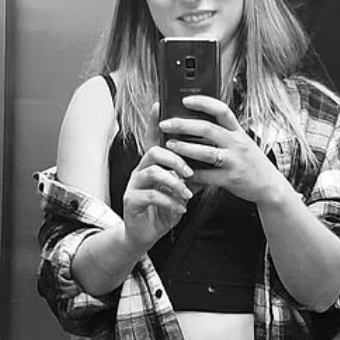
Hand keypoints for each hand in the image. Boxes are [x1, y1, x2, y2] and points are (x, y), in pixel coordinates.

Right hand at [122, 104, 194, 250]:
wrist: (146, 234)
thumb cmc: (165, 208)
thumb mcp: (181, 189)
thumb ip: (190, 173)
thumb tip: (208, 158)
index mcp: (153, 163)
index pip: (154, 138)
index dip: (155, 121)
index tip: (160, 105)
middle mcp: (140, 169)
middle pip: (154, 152)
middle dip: (175, 159)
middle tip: (190, 172)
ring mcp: (134, 184)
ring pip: (152, 172)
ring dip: (174, 182)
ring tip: (187, 194)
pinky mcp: (131, 200)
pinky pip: (151, 195)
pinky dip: (170, 202)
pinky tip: (180, 209)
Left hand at [159, 96, 286, 204]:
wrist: (270, 185)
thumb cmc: (250, 162)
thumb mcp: (241, 142)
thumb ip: (224, 133)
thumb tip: (196, 123)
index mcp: (238, 131)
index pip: (221, 110)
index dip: (203, 102)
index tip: (185, 100)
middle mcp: (237, 143)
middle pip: (207, 128)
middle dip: (183, 125)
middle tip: (166, 124)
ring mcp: (234, 161)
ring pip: (205, 151)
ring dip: (184, 147)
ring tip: (170, 145)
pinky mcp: (231, 178)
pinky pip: (207, 175)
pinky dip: (192, 173)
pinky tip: (181, 171)